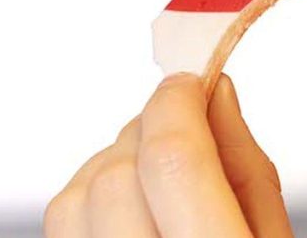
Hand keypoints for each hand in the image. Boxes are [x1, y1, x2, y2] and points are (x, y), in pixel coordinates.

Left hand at [44, 72, 292, 236]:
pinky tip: (125, 211)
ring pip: (73, 200)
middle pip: (116, 176)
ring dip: (110, 164)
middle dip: (146, 131)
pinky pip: (59, 233)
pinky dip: (87, 202)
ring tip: (152, 175)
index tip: (188, 84)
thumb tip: (215, 94)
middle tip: (180, 127)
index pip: (174, 163)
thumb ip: (247, 170)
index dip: (176, 104)